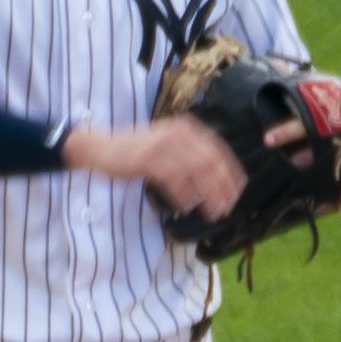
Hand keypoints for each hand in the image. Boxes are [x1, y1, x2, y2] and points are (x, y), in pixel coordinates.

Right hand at [68, 114, 244, 218]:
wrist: (102, 148)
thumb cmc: (137, 152)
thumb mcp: (168, 147)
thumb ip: (190, 156)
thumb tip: (216, 178)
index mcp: (186, 129)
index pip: (217, 151)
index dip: (231, 173)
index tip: (238, 191)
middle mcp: (178, 133)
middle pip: (210, 162)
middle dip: (222, 188)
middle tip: (227, 208)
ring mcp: (163, 144)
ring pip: (195, 172)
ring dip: (207, 195)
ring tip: (212, 212)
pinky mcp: (148, 158)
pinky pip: (174, 179)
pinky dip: (183, 195)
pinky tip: (186, 207)